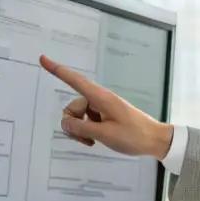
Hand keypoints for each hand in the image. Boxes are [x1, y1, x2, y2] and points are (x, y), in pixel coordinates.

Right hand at [40, 56, 173, 160]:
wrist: (156, 140)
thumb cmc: (133, 136)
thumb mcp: (104, 135)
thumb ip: (81, 128)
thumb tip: (65, 123)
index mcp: (101, 98)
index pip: (74, 80)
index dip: (57, 70)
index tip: (43, 58)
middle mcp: (100, 99)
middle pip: (73, 106)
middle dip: (73, 123)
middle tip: (85, 139)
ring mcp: (103, 107)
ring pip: (79, 116)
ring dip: (80, 130)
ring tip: (93, 142)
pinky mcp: (106, 115)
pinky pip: (87, 120)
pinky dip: (87, 131)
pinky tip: (96, 141)